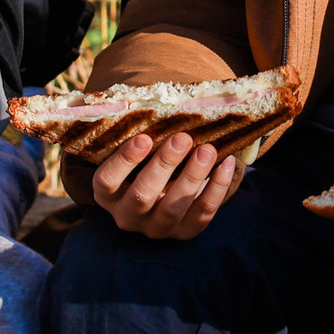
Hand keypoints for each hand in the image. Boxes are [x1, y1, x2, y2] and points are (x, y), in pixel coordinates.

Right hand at [86, 131, 242, 239]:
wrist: (166, 193)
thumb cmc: (146, 163)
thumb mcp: (137, 154)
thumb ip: (142, 137)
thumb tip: (159, 101)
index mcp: (108, 195)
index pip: (107, 181)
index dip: (124, 161)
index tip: (144, 138)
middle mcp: (128, 216)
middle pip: (141, 196)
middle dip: (164, 165)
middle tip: (182, 138)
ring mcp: (156, 228)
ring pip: (172, 207)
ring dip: (192, 176)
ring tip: (207, 149)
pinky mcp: (184, 232)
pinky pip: (202, 213)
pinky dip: (217, 187)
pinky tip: (227, 163)